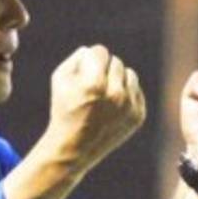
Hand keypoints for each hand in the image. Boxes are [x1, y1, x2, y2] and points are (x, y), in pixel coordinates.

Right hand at [44, 45, 144, 171]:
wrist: (74, 148)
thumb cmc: (64, 110)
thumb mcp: (59, 80)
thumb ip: (76, 58)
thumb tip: (92, 50)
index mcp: (94, 83)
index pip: (101, 52)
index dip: (90, 60)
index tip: (84, 73)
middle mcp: (115, 94)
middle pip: (116, 62)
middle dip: (104, 70)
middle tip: (92, 87)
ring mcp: (129, 106)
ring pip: (130, 74)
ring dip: (117, 80)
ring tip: (103, 95)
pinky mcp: (138, 116)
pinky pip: (136, 91)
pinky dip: (126, 95)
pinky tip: (111, 106)